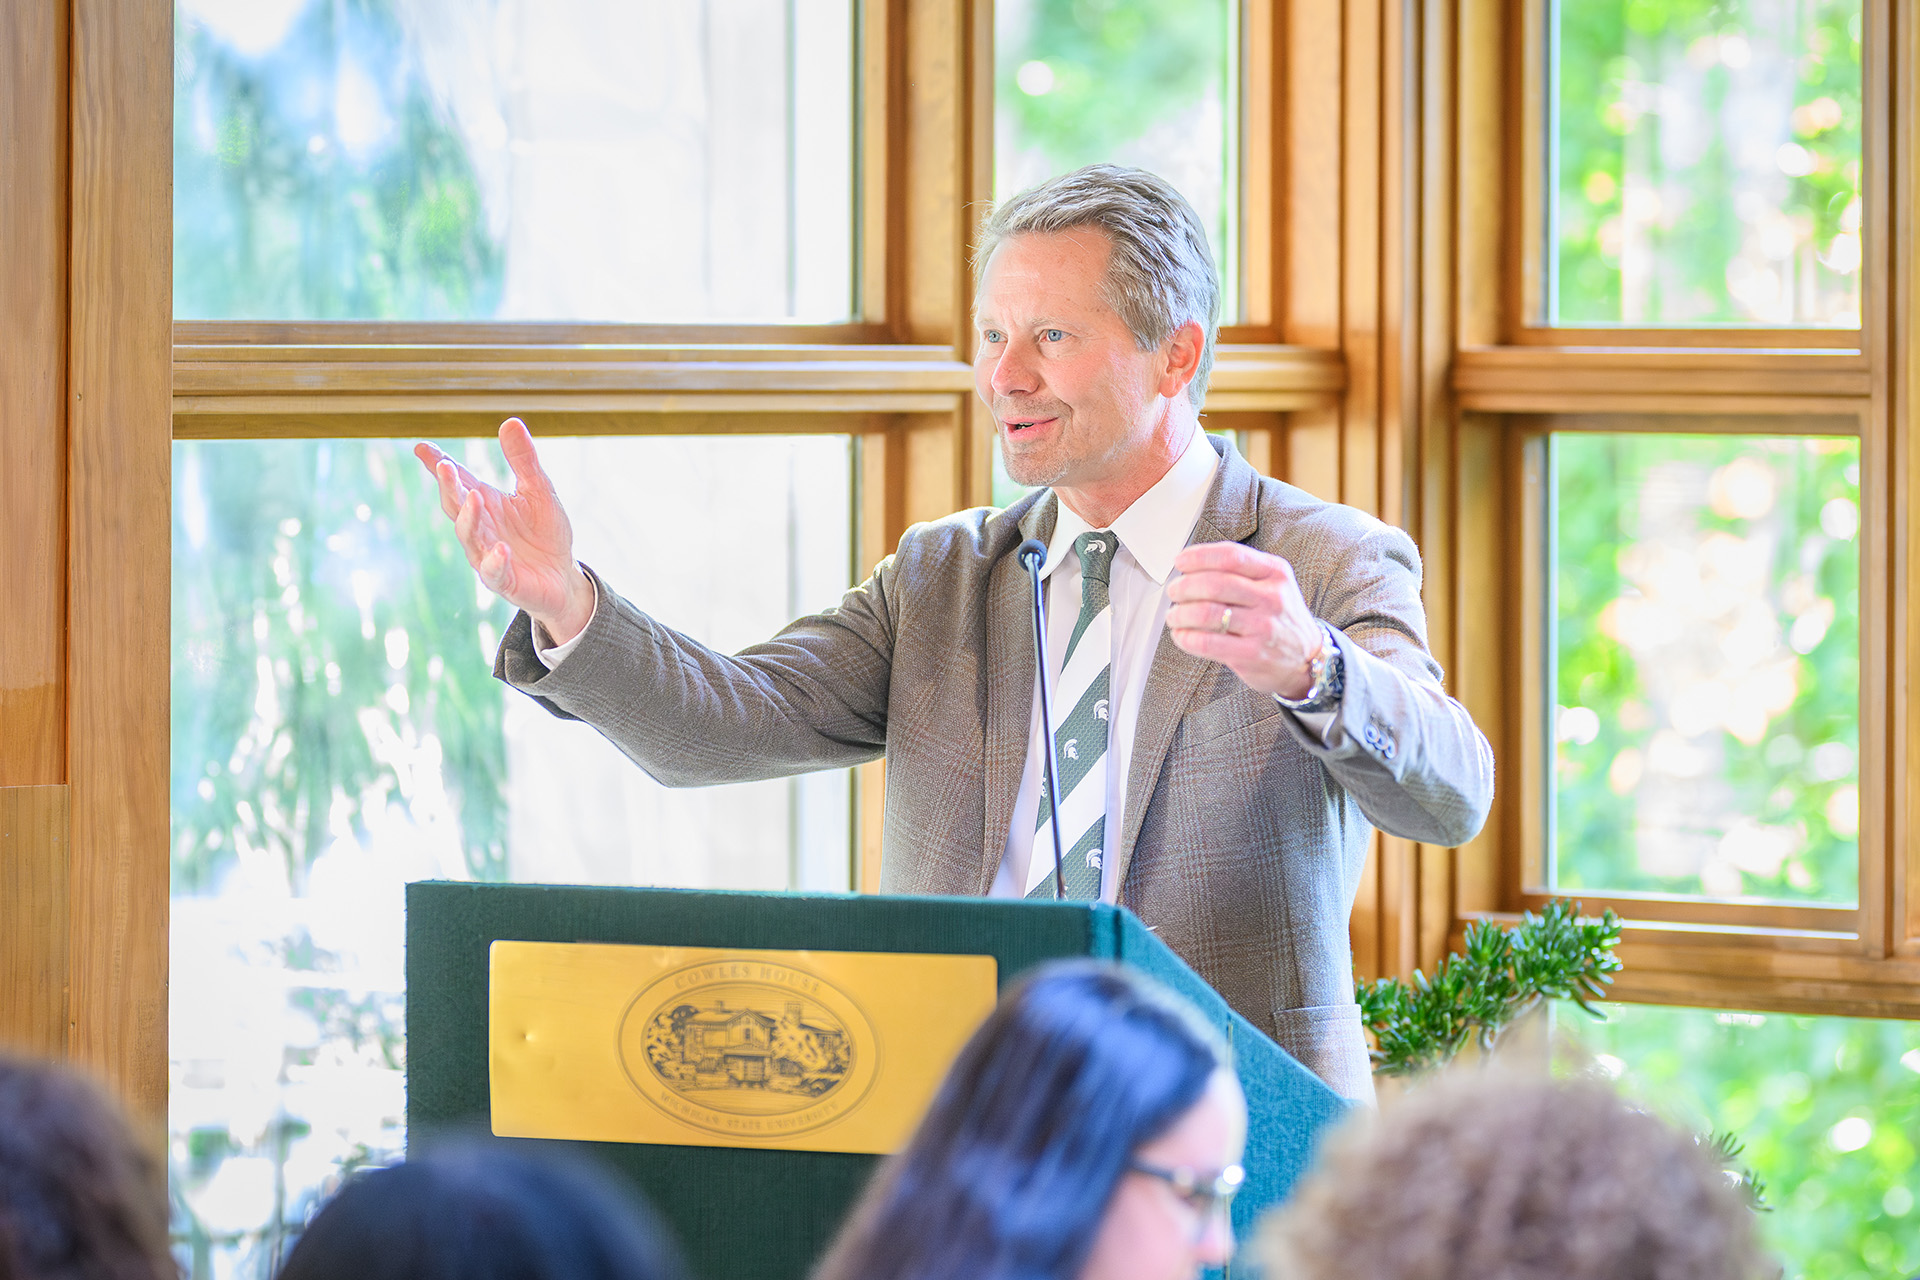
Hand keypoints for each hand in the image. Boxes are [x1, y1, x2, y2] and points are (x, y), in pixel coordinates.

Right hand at [414, 418, 594, 644]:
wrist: (563, 576)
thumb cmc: (546, 532)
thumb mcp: (539, 490)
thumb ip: (524, 460)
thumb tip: (510, 421)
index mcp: (485, 503)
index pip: (457, 481)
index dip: (438, 465)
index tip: (421, 448)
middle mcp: (480, 528)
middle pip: (456, 507)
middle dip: (449, 488)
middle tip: (445, 467)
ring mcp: (488, 556)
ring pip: (470, 537)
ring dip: (469, 518)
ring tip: (474, 497)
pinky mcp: (505, 581)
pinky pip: (494, 572)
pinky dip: (495, 560)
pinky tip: (501, 548)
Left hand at [1166, 542, 1326, 699]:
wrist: (1307, 659)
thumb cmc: (1280, 619)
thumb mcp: (1274, 585)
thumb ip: (1242, 572)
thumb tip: (1193, 566)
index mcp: (1275, 573)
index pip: (1231, 556)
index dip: (1199, 557)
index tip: (1181, 562)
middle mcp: (1272, 597)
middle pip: (1215, 584)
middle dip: (1184, 586)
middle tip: (1174, 591)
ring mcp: (1263, 627)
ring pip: (1207, 613)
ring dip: (1180, 613)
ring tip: (1174, 616)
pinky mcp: (1252, 654)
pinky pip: (1207, 642)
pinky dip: (1186, 638)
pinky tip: (1182, 635)